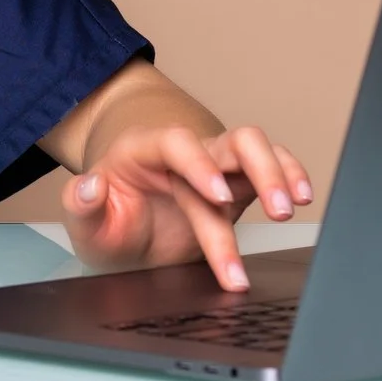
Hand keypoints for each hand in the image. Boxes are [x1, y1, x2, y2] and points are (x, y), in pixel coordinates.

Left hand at [59, 123, 310, 289]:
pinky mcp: (236, 188)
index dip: (200, 166)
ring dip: (280, 175)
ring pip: (257, 151)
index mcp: (144, 152)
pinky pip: (271, 169)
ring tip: (292, 208)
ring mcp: (215, 169)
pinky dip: (290, 177)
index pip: (178, 144)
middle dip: (259, 171)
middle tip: (277, 209)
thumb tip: (90, 185)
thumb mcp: (85, 225)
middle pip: (232, 140)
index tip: (217, 198)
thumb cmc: (107, 225)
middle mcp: (186, 155)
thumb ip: (80, 205)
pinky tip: (301, 197)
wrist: (124, 240)